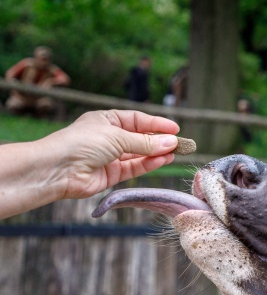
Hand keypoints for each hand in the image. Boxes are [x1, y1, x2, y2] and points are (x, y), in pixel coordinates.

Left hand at [48, 110, 179, 199]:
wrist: (58, 169)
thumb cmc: (82, 143)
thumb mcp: (117, 136)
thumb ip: (145, 141)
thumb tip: (171, 142)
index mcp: (106, 120)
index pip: (137, 120)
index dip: (156, 124)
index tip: (175, 129)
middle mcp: (108, 137)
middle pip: (140, 137)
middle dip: (159, 140)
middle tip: (180, 143)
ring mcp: (110, 156)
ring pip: (139, 154)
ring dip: (157, 153)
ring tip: (175, 152)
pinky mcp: (111, 174)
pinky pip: (134, 167)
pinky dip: (149, 164)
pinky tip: (163, 160)